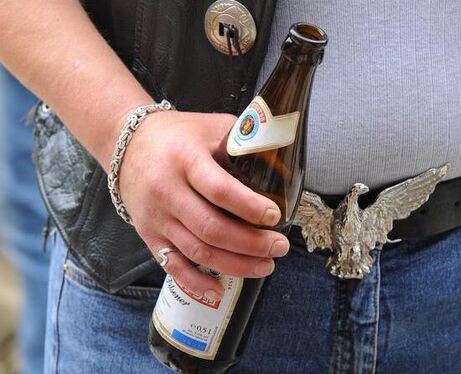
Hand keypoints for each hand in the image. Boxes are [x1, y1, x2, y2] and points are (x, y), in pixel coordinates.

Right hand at [118, 110, 289, 299]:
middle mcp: (167, 191)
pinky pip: (172, 265)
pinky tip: (220, 290)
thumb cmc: (179, 134)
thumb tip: (281, 169)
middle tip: (279, 246)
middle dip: (251, 243)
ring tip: (265, 265)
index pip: (220, 190)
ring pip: (197, 251)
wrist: (125, 143)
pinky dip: (196, 282)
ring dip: (235, 264)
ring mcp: (157, 217)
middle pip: (212, 228)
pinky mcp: (149, 235)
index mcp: (186, 160)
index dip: (250, 207)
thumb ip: (245, 143)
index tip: (275, 216)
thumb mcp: (213, 126)